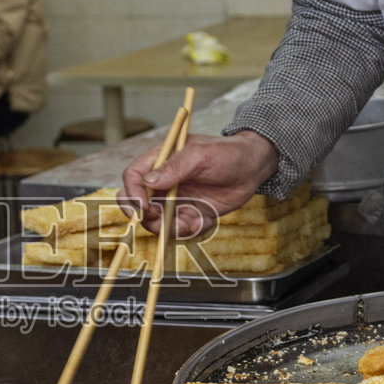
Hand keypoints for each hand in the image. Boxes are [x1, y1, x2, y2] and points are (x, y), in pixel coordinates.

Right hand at [120, 130, 279, 236]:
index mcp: (160, 161)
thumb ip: (175, 167)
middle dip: (143, 215)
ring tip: (189, 222)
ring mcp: (174, 199)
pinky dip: (187, 230)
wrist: (251, 169)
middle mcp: (163, 182)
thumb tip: (149, 181)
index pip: (133, 176)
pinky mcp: (188, 214)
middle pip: (136, 202)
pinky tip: (204, 220)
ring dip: (167, 227)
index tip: (144, 205)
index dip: (133, 192)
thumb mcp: (201, 155)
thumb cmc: (227, 153)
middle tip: (158, 218)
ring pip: (155, 221)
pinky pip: (178, 229)